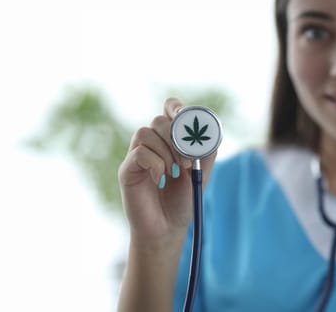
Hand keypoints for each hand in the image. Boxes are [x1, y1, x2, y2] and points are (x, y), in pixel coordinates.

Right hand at [118, 98, 216, 248]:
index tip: (185, 119)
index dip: (177, 107)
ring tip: (174, 173)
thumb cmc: (183, 198)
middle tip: (187, 162)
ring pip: (146, 133)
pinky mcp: (127, 169)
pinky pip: (139, 153)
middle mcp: (152, 142)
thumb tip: (209, 130)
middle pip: (159, 120)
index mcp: (169, 138)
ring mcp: (137, 154)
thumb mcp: (201, 171)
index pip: (169, 108)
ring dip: (166, 152)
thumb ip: (206, 150)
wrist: (168, 227)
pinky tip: (161, 180)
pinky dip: (155, 164)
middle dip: (176, 139)